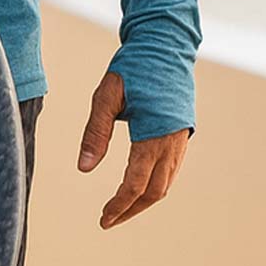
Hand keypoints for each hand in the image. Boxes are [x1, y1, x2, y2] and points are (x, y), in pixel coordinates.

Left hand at [77, 70, 189, 228]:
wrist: (165, 46)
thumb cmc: (133, 68)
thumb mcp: (107, 95)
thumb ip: (95, 132)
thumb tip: (84, 168)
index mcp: (154, 135)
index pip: (135, 184)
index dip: (119, 205)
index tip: (103, 219)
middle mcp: (172, 143)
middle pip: (154, 192)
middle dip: (130, 210)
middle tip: (108, 220)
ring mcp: (180, 141)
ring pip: (165, 184)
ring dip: (143, 201)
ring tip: (120, 208)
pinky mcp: (182, 135)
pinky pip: (170, 171)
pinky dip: (154, 185)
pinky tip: (138, 185)